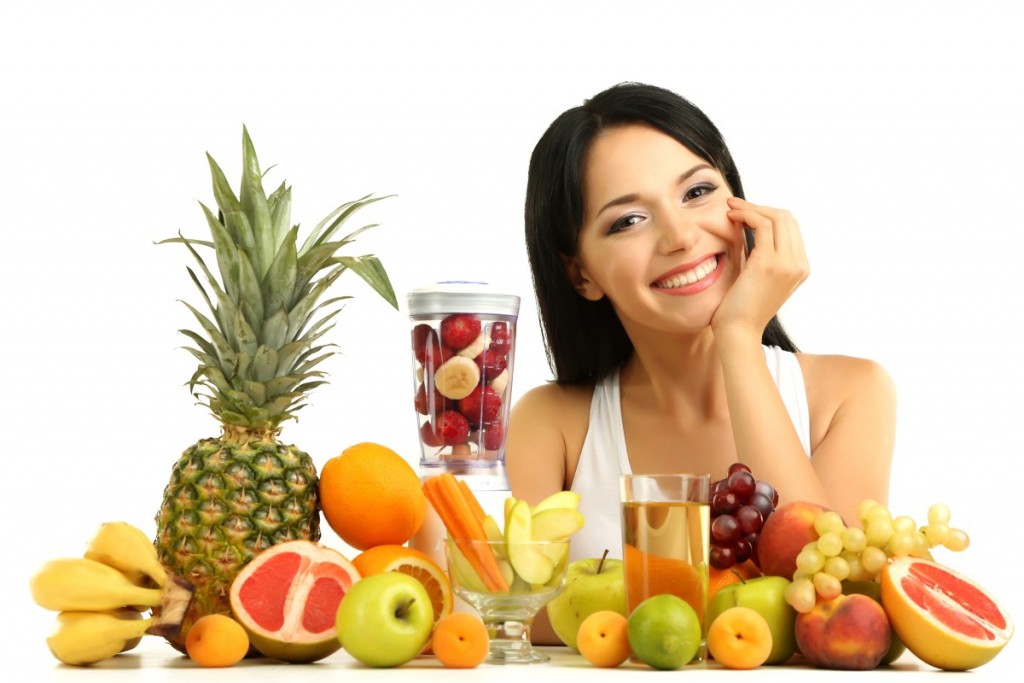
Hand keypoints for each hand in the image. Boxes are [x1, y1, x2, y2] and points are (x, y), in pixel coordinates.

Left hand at [711, 197, 808, 340]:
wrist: (737, 333)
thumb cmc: (740, 307)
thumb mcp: (757, 276)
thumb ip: (760, 253)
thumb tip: (750, 226)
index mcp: (800, 268)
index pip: (790, 227)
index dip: (767, 213)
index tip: (743, 212)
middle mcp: (799, 265)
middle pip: (787, 218)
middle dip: (759, 206)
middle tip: (734, 205)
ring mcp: (787, 264)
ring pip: (776, 217)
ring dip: (750, 208)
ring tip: (730, 209)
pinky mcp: (768, 263)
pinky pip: (761, 224)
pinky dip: (745, 215)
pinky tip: (730, 218)